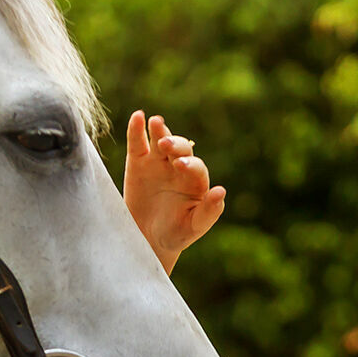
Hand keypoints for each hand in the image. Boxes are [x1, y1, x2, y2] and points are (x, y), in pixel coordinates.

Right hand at [123, 110, 226, 273]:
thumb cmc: (175, 233)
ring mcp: (158, 163)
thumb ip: (209, 211)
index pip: (196, 166)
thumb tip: (220, 190)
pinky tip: (138, 117)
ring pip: (161, 139)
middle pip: (181, 148)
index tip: (180, 167)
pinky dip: (137, 129)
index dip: (189, 164)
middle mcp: (178, 167)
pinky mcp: (138, 162)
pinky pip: (138, 143)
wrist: (147, 239)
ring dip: (160, 130)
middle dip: (175, 145)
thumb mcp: (193, 227)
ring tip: (155, 122)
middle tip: (165, 145)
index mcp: (196, 181)